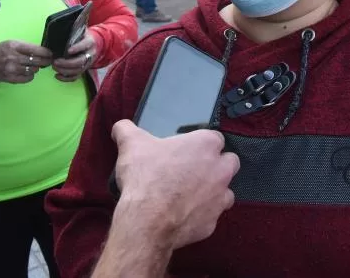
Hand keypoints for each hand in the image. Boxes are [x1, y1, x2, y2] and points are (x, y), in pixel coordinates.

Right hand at [0, 40, 52, 83]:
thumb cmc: (1, 50)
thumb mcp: (12, 43)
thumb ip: (26, 47)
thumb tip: (42, 52)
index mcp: (15, 46)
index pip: (35, 50)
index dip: (46, 53)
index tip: (50, 54)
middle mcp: (14, 57)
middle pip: (37, 61)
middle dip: (45, 61)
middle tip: (48, 61)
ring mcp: (12, 69)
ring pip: (33, 70)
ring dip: (37, 68)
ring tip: (36, 66)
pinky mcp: (11, 78)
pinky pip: (27, 78)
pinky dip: (31, 75)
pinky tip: (29, 72)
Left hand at [53, 35, 99, 81]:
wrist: (95, 44)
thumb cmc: (83, 36)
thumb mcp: (81, 31)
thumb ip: (73, 31)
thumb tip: (60, 28)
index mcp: (90, 42)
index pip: (85, 45)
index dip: (77, 48)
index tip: (68, 50)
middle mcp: (90, 54)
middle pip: (80, 61)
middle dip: (67, 63)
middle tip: (55, 61)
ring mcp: (88, 63)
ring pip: (78, 70)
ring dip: (65, 71)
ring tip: (54, 67)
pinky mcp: (84, 70)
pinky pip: (76, 77)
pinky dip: (66, 78)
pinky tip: (57, 76)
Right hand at [111, 120, 238, 249]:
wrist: (147, 220)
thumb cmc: (146, 177)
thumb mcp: (131, 144)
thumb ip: (126, 130)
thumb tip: (121, 127)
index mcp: (206, 145)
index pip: (214, 138)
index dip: (200, 144)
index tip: (185, 151)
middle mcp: (221, 169)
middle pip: (228, 162)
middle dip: (216, 166)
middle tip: (192, 171)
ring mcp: (219, 197)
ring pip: (226, 191)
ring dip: (213, 192)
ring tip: (189, 194)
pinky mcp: (213, 222)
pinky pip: (212, 216)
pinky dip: (201, 215)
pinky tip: (183, 215)